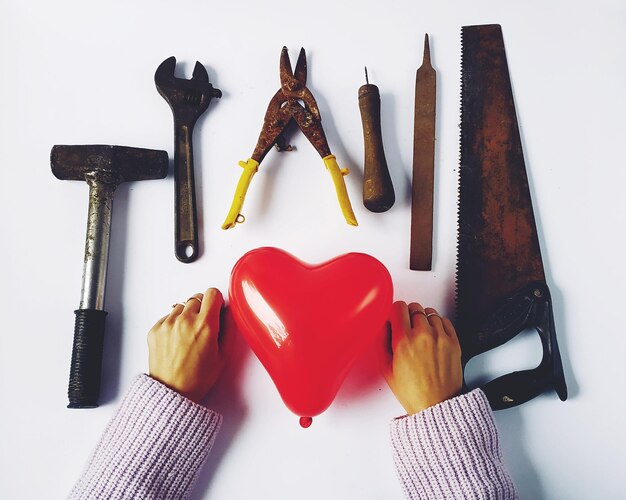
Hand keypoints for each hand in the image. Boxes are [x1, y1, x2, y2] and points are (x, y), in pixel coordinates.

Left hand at [148, 288, 224, 403]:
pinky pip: (168, 317)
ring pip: (182, 306)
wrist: (172, 392)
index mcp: (205, 325)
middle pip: (197, 298)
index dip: (216, 301)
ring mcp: (168, 324)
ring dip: (187, 315)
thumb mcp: (224, 355)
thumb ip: (229, 328)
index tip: (216, 310)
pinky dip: (173, 324)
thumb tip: (229, 312)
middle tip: (203, 326)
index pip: (212, 293)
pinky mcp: (155, 329)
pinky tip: (178, 340)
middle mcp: (185, 320)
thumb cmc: (198, 378)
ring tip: (189, 335)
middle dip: (202, 308)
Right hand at [381, 301, 462, 414]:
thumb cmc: (412, 391)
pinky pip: (444, 320)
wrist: (436, 405)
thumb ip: (382, 341)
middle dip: (408, 315)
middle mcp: (423, 335)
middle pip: (415, 307)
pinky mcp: (454, 342)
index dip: (395, 312)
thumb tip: (383, 326)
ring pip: (430, 312)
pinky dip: (438, 324)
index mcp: (404, 341)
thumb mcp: (386, 368)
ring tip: (421, 333)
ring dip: (424, 319)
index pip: (399, 307)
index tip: (395, 319)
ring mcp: (441, 337)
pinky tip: (433, 335)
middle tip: (407, 328)